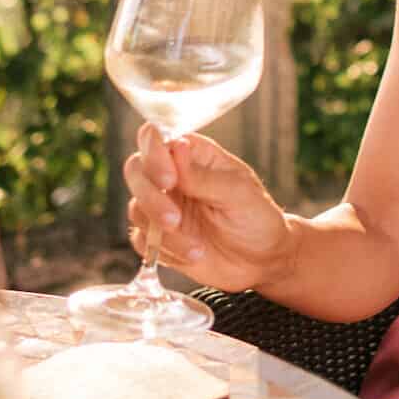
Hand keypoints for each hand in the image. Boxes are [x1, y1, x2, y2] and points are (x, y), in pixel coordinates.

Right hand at [125, 125, 296, 292]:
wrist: (261, 260)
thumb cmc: (256, 217)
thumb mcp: (238, 194)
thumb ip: (203, 176)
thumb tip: (177, 146)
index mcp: (193, 154)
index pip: (157, 138)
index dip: (154, 154)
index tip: (169, 179)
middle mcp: (172, 175)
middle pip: (136, 170)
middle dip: (150, 195)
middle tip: (175, 219)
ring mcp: (163, 205)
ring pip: (137, 207)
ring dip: (162, 231)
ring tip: (197, 248)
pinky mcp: (159, 236)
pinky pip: (142, 240)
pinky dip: (163, 250)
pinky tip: (193, 255)